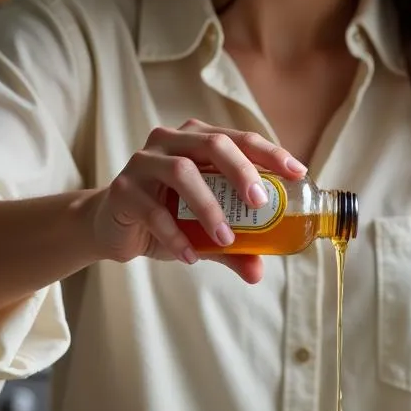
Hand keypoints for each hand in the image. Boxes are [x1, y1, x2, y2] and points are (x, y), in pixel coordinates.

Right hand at [89, 119, 306, 282]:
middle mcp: (171, 141)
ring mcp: (144, 161)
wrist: (113, 228)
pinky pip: (152, 209)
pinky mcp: (123, 188)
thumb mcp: (204, 231)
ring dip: (208, 207)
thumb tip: (259, 272)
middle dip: (242, 172)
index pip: (240, 138)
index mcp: (198, 140)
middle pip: (212, 145)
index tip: (298, 173)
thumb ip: (233, 247)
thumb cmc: (166, 216)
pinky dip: (174, 235)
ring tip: (225, 239)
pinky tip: (190, 256)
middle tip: (260, 203)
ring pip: (181, 172)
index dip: (271, 153)